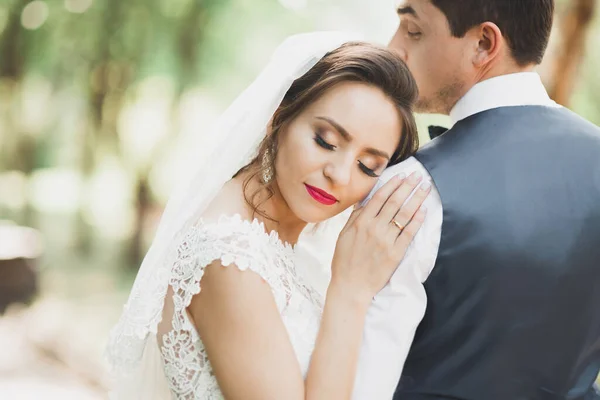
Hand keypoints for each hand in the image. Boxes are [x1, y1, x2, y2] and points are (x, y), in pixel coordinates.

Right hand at [330, 172, 429, 302]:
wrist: (351, 286)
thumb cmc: (344, 261)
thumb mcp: (343, 235)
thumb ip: (355, 217)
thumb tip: (365, 201)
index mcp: (361, 222)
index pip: (380, 197)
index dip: (392, 184)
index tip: (401, 175)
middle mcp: (374, 228)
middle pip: (395, 202)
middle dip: (408, 186)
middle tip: (417, 176)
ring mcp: (386, 240)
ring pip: (404, 215)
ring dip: (416, 199)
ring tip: (425, 188)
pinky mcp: (396, 253)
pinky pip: (409, 233)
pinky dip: (417, 221)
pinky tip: (424, 210)